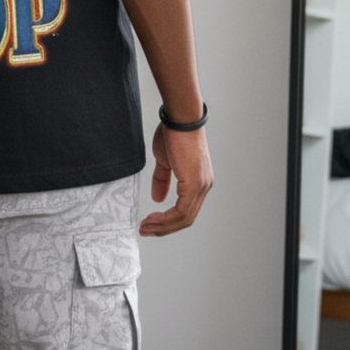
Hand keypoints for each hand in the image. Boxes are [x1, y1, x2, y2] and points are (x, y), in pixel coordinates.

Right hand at [139, 122, 212, 236]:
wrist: (180, 119)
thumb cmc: (174, 133)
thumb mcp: (165, 161)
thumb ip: (162, 180)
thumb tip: (157, 198)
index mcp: (199, 181)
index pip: (186, 210)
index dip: (168, 220)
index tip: (151, 222)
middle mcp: (204, 186)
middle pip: (186, 219)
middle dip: (164, 228)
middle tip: (146, 230)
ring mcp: (201, 186)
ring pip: (184, 218)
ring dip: (163, 226)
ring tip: (146, 227)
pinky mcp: (194, 184)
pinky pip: (181, 211)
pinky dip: (166, 219)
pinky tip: (153, 219)